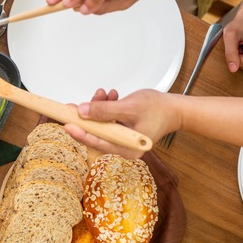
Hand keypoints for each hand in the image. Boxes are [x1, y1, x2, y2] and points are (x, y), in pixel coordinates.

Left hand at [65, 88, 180, 157]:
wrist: (175, 108)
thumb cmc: (159, 109)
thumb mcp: (129, 107)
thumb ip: (105, 110)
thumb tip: (83, 112)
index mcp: (126, 148)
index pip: (97, 142)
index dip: (80, 133)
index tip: (67, 124)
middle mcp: (122, 147)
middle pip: (96, 133)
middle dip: (88, 116)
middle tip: (74, 105)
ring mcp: (122, 140)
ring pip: (100, 124)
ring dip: (99, 108)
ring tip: (104, 94)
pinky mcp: (121, 131)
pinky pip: (107, 121)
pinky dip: (106, 108)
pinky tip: (111, 97)